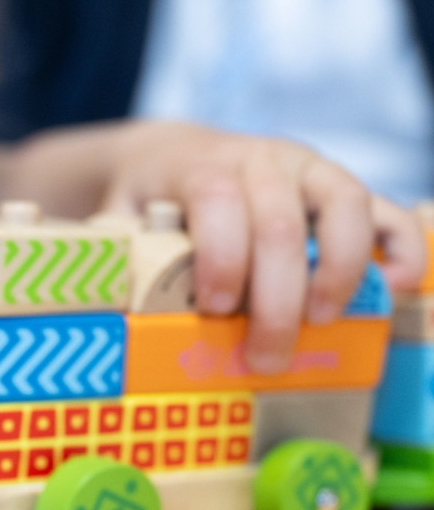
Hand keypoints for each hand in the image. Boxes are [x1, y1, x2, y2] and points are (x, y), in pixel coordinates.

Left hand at [97, 121, 424, 372]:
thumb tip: (109, 296)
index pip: (217, 201)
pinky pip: (386, 208)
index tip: (216, 308)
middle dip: (276, 297)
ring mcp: (309, 170)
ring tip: (321, 322)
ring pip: (345, 203)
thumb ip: (121, 250)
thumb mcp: (121, 217)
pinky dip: (402, 245)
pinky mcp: (342, 189)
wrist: (178, 154)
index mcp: (203, 168)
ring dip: (340, 269)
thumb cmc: (151, 199)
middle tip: (265, 355)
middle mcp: (262, 161)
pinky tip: (397, 286)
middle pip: (279, 222)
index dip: (221, 256)